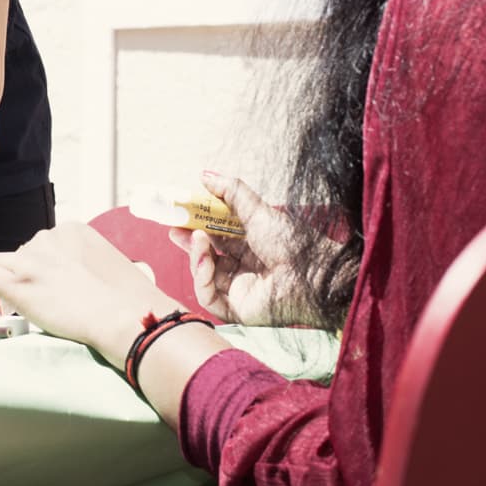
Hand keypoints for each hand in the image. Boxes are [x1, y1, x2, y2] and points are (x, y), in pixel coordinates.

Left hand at [0, 222, 179, 363]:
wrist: (125, 318)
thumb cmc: (128, 304)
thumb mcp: (111, 272)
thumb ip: (89, 271)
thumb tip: (83, 286)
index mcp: (73, 232)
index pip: (41, 247)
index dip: (34, 267)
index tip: (35, 280)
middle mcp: (47, 241)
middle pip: (19, 256)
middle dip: (16, 276)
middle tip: (18, 299)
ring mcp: (30, 263)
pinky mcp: (18, 285)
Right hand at [165, 173, 310, 326]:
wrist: (312, 274)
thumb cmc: (292, 242)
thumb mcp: (258, 211)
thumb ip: (231, 191)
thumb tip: (204, 175)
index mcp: (252, 245)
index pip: (218, 234)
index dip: (199, 223)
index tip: (181, 211)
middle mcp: (245, 268)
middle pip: (208, 256)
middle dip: (189, 241)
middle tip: (173, 227)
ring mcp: (240, 290)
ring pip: (205, 275)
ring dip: (196, 255)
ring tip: (196, 237)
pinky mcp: (238, 310)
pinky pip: (209, 298)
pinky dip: (201, 278)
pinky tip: (204, 261)